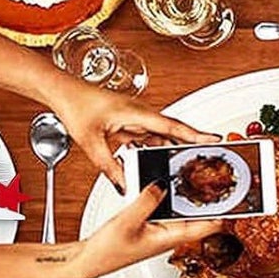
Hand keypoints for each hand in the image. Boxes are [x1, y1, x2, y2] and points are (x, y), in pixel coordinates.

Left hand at [50, 77, 216, 190]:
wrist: (63, 93)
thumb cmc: (77, 105)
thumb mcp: (92, 142)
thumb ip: (110, 167)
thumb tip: (123, 184)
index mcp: (137, 113)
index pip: (172, 126)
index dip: (195, 135)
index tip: (214, 140)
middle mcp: (142, 114)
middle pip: (172, 133)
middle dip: (188, 146)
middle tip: (202, 160)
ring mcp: (137, 118)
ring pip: (160, 138)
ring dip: (167, 151)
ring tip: (175, 167)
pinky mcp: (131, 123)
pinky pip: (148, 139)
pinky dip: (152, 150)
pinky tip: (148, 162)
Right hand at [72, 182, 215, 277]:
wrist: (89, 261)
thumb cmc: (107, 251)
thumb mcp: (127, 222)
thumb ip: (146, 202)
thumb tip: (161, 185)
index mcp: (173, 237)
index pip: (210, 225)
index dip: (227, 212)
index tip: (241, 198)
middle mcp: (172, 234)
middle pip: (202, 216)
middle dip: (213, 199)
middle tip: (225, 179)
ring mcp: (163, 230)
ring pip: (185, 211)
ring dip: (193, 197)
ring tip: (204, 177)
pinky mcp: (152, 226)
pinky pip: (169, 209)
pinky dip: (173, 198)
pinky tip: (172, 185)